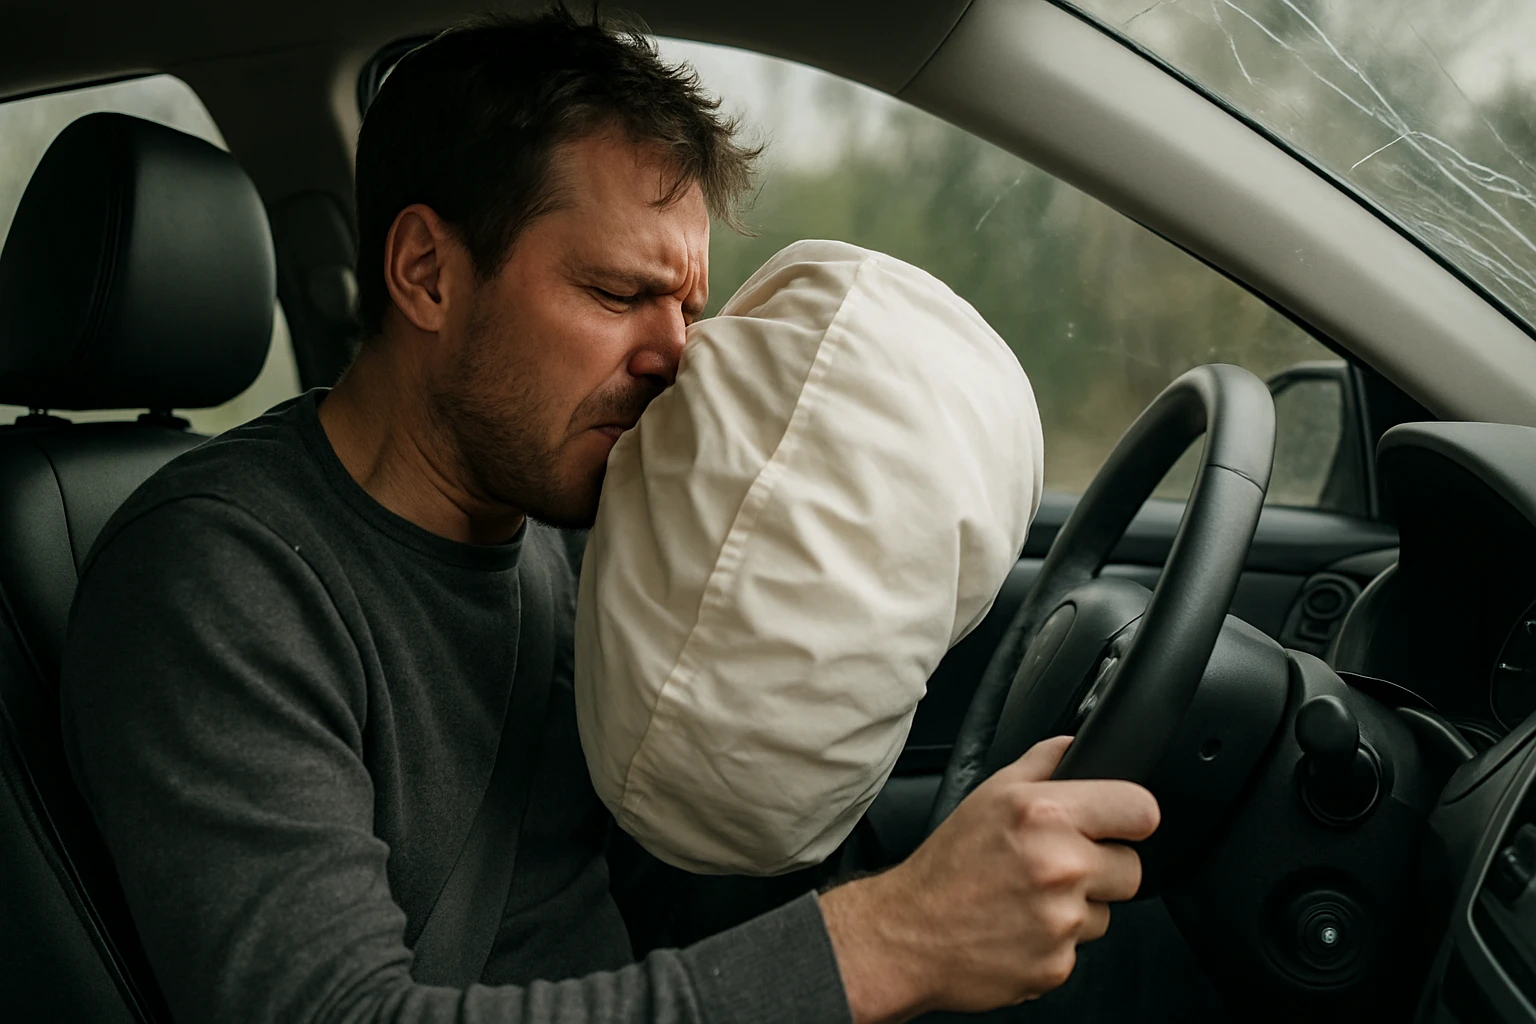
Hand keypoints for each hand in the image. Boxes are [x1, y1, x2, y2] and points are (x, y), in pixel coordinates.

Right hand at [818, 736, 1159, 1022]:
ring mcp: (1061, 921)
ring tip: (1028, 900)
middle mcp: (1060, 867)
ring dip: (1077, 908)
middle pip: (1132, 869)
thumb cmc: (947, 865)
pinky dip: (1055, 942)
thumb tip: (1077, 744)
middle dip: (1102, 868)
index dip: (1131, 817)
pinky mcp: (1057, 965)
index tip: (1119, 825)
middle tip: (1056, 867)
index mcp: (1046, 815)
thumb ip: (1042, 764)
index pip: (1140, 811)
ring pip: (1105, 912)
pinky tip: (1019, 928)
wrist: (908, 933)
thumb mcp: (989, 795)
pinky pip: (1079, 948)